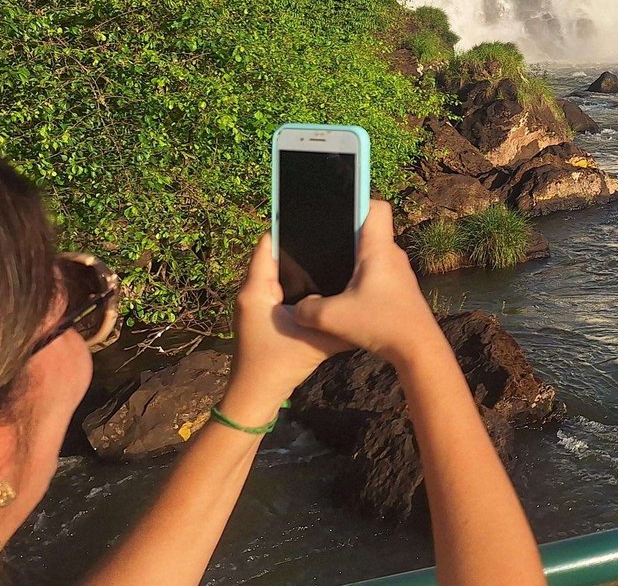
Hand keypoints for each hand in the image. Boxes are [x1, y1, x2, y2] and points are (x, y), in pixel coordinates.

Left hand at [222, 234, 351, 424]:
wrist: (255, 397)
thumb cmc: (278, 364)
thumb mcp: (316, 341)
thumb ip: (339, 320)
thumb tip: (365, 300)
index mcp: (256, 290)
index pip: (267, 246)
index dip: (288, 229)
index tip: (317, 219)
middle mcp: (252, 292)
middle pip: (274, 257)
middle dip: (301, 247)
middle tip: (333, 236)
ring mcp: (255, 305)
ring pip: (278, 274)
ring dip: (299, 267)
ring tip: (332, 254)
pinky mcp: (262, 316)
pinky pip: (279, 289)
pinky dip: (297, 283)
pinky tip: (322, 283)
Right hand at [295, 200, 446, 370]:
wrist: (418, 348)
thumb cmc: (381, 325)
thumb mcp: (332, 318)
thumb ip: (307, 310)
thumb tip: (298, 307)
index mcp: (379, 250)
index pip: (378, 207)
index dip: (359, 199)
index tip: (338, 205)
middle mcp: (392, 256)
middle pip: (371, 230)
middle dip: (347, 232)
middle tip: (324, 239)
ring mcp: (398, 272)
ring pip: (374, 253)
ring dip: (355, 258)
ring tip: (331, 267)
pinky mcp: (399, 289)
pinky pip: (378, 272)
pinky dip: (362, 277)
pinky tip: (347, 294)